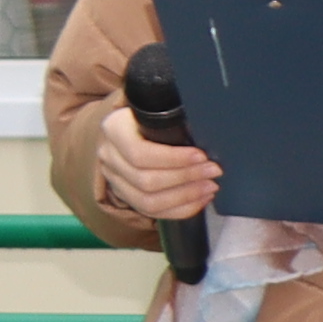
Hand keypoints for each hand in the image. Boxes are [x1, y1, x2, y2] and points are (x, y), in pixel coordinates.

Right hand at [91, 119, 221, 226]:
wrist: (131, 126)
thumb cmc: (151, 116)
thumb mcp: (157, 109)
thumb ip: (174, 118)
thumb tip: (207, 131)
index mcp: (114, 130)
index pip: (139, 153)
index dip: (173, 159)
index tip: (202, 156)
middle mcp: (108, 156)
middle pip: (145, 180)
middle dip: (186, 177)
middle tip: (213, 171)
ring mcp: (114, 179)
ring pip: (147, 201)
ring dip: (185, 196)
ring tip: (210, 186)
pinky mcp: (125, 195)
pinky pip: (152, 212)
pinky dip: (181, 209)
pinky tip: (200, 199)